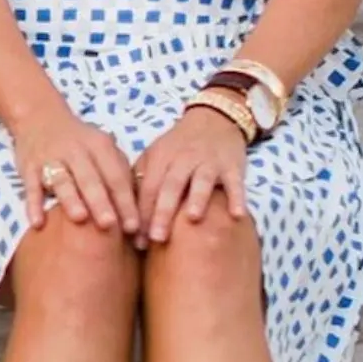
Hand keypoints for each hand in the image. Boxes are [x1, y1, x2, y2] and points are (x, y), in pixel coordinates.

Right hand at [13, 101, 138, 232]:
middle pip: (90, 179)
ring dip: (70, 199)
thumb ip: (119, 173)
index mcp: (100, 147)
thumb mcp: (102, 149)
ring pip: (62, 180)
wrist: (39, 117)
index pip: (116, 176)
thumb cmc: (80, 144)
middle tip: (110, 225)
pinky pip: (31, 186)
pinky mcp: (28, 166)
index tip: (134, 227)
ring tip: (79, 218)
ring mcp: (51, 158)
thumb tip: (141, 209)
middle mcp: (76, 151)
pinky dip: (33, 204)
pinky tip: (38, 223)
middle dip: (101, 201)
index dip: (125, 201)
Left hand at [134, 98, 247, 249]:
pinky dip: (237, 197)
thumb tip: (126, 217)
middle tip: (156, 238)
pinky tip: (236, 215)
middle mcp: (184, 159)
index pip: (148, 189)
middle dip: (163, 211)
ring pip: (202, 181)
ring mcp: (209, 162)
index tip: (137, 243)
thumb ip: (141, 181)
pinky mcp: (232, 165)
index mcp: (161, 158)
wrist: (215, 118)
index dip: (142, 215)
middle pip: (171, 186)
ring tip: (193, 219)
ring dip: (198, 198)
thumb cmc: (179, 147)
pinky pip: (235, 182)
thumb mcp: (155, 156)